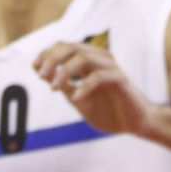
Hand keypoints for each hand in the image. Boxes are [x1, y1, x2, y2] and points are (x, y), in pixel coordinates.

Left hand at [35, 40, 154, 138]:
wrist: (135, 124)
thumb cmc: (109, 111)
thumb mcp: (79, 100)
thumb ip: (64, 86)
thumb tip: (42, 74)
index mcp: (90, 62)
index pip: (65, 46)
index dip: (47, 53)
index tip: (35, 68)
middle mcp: (100, 59)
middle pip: (72, 46)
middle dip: (52, 59)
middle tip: (41, 75)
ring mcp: (111, 68)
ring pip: (84, 57)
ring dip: (65, 70)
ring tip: (53, 87)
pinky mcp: (120, 80)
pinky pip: (99, 76)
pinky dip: (84, 86)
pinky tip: (76, 97)